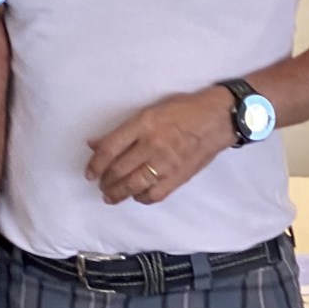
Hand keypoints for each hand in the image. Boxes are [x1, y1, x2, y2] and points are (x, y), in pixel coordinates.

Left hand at [86, 87, 236, 205]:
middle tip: (100, 184)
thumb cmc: (185, 109)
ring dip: (118, 193)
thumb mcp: (152, 110)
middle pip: (119, 169)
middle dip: (105, 181)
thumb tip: (95, 143)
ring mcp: (166, 163)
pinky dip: (141, 198)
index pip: (110, 148)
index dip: (95, 163)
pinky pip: (154, 194)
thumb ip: (123, 129)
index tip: (89, 173)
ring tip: (110, 196)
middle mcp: (152, 144)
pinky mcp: (178, 176)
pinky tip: (136, 195)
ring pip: (133, 185)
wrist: (219, 118)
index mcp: (144, 123)